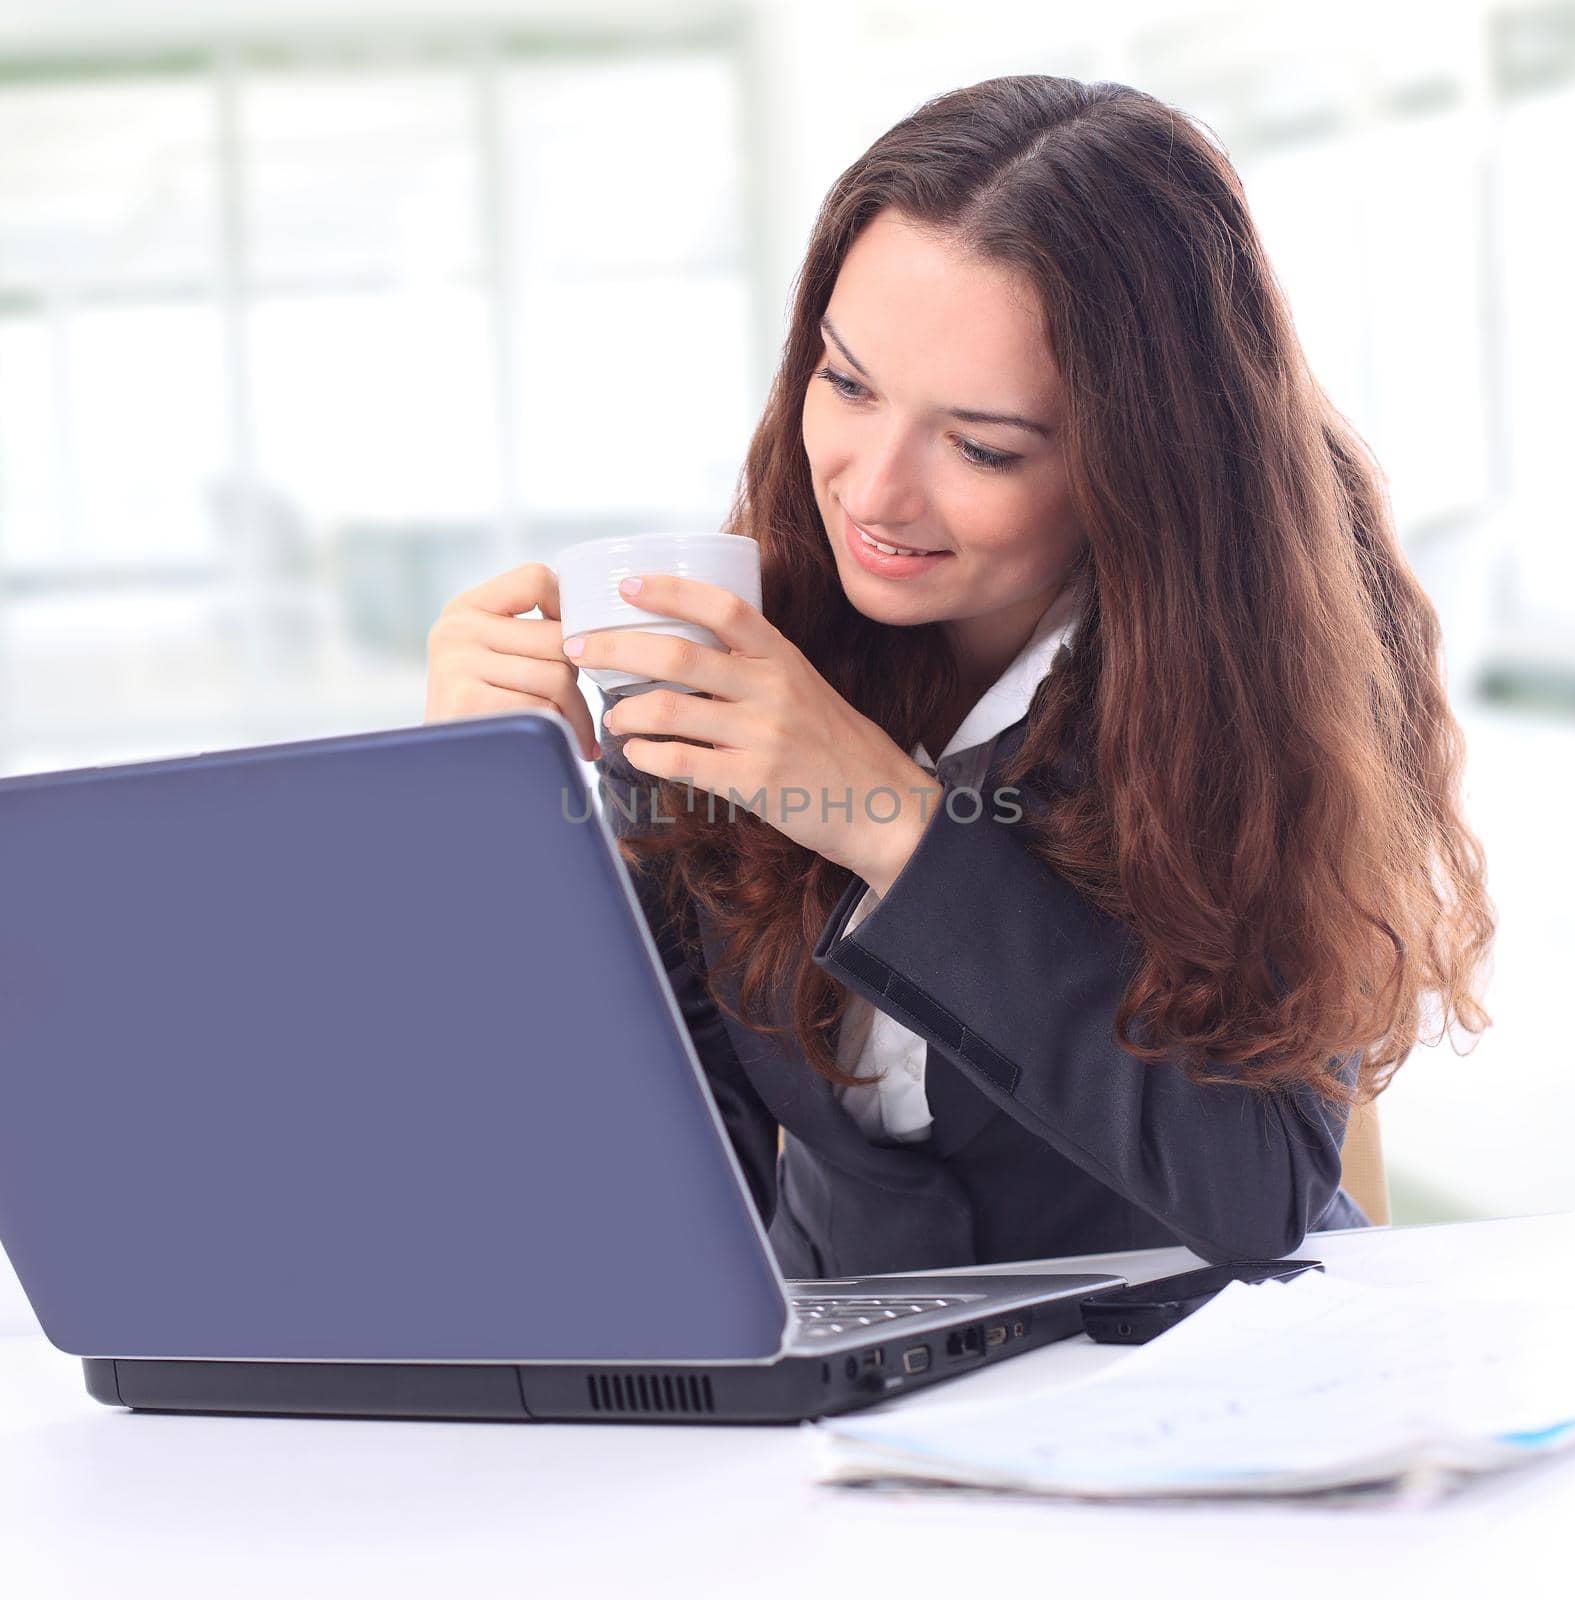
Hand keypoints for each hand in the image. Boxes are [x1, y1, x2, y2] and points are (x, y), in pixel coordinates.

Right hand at [424, 562, 601, 762]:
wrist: (447, 769)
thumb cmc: (486, 713)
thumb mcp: (493, 658)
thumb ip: (530, 634)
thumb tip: (601, 626)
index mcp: (465, 608)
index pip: (537, 579)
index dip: (568, 609)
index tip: (574, 643)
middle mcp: (456, 629)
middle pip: (558, 637)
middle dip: (579, 676)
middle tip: (578, 707)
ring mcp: (457, 663)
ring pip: (558, 677)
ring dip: (577, 713)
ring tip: (575, 733)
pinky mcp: (466, 701)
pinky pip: (542, 709)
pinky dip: (559, 732)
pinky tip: (559, 746)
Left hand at [565, 574, 943, 890]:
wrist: (882, 806)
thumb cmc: (835, 747)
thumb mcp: (804, 689)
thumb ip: (754, 669)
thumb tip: (685, 654)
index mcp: (783, 658)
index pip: (723, 606)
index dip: (670, 591)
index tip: (626, 586)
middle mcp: (772, 689)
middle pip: (678, 653)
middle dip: (616, 648)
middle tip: (580, 650)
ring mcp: (762, 736)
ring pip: (669, 709)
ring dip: (627, 711)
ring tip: (615, 715)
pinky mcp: (753, 782)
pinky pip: (681, 762)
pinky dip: (647, 755)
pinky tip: (638, 753)